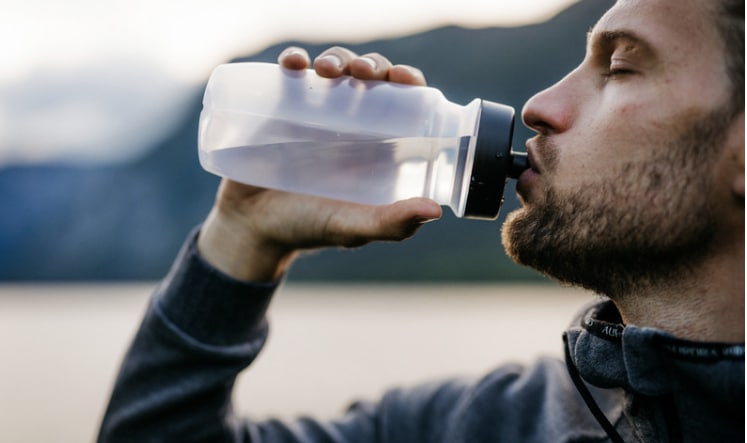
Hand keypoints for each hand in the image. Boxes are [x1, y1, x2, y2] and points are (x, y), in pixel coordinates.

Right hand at [197, 47, 440, 281]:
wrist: (251, 228)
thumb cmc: (308, 228)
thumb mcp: (352, 228)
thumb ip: (391, 224)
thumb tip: (435, 210)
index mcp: (377, 144)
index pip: (402, 101)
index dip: (407, 82)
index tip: (403, 78)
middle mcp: (349, 122)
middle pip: (369, 77)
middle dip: (371, 65)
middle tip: (362, 73)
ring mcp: (313, 112)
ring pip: (333, 68)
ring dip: (336, 58)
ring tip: (327, 70)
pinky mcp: (279, 107)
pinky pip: (289, 74)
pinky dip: (293, 60)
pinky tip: (293, 63)